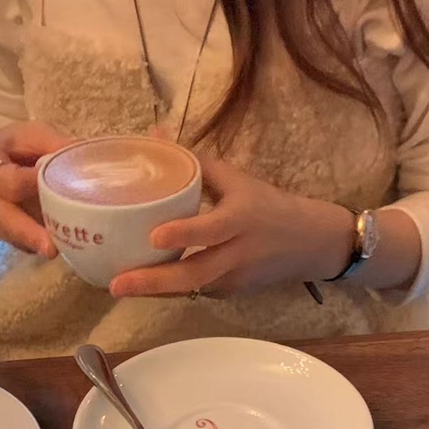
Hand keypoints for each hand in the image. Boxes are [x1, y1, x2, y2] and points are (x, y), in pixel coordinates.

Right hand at [0, 121, 72, 257]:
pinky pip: (13, 242)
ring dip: (31, 242)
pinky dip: (32, 245)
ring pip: (6, 233)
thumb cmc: (18, 146)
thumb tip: (81, 161)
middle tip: (51, 248)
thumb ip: (54, 146)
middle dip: (26, 231)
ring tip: (56, 250)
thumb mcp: (34, 135)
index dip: (31, 184)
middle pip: (0, 215)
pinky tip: (51, 245)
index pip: (7, 179)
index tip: (56, 190)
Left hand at [109, 158, 354, 298]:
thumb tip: (154, 135)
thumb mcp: (238, 180)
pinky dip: (169, 290)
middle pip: (196, 273)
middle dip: (154, 281)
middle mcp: (238, 253)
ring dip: (154, 290)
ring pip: (190, 289)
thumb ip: (195, 162)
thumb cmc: (269, 205)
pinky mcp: (231, 293)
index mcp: (241, 218)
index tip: (154, 236)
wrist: (311, 244)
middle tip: (117, 283)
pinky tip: (142, 285)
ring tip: (118, 285)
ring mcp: (234, 279)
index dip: (184, 234)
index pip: (212, 229)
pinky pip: (195, 293)